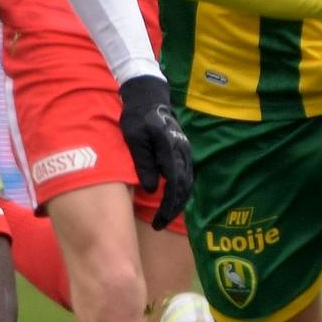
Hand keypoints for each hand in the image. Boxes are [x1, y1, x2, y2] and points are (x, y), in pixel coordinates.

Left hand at [118, 75, 192, 229]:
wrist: (149, 97)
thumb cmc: (137, 117)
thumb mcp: (134, 138)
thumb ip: (143, 162)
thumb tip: (151, 188)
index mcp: (170, 147)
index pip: (174, 183)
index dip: (168, 205)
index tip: (158, 221)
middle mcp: (182, 151)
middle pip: (184, 187)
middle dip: (173, 209)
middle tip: (159, 225)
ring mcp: (185, 151)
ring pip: (187, 183)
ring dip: (178, 203)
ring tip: (163, 218)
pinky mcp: (183, 152)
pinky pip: (186, 176)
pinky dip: (180, 192)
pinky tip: (170, 201)